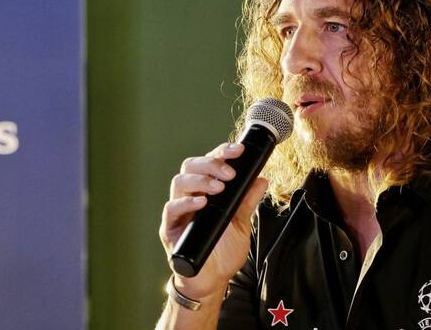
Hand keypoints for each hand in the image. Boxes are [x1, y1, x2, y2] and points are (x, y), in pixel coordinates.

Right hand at [159, 142, 267, 299]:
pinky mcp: (170, 228)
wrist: (213, 280)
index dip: (222, 152)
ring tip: (218, 188)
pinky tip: (201, 204)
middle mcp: (189, 196)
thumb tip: (261, 179)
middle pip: (191, 166)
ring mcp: (178, 211)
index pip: (209, 162)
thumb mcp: (241, 223)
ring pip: (179, 182)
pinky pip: (171, 209)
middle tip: (229, 173)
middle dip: (211, 163)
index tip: (239, 150)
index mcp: (205, 190)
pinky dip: (185, 203)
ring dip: (200, 181)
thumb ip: (247, 201)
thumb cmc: (222, 250)